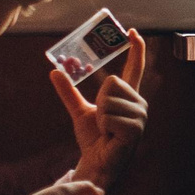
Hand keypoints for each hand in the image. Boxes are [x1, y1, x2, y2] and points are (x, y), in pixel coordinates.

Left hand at [53, 28, 148, 193]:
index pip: (134, 68)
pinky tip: (111, 137)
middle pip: (112, 82)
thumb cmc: (93, 138)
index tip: (132, 32)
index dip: (135, 49)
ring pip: (109, 98)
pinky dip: (104, 126)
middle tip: (102, 119)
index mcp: (128, 96)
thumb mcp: (78, 110)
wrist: (95, 162)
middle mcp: (138, 103)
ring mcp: (140, 116)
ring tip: (107, 130)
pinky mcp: (136, 129)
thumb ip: (68, 91)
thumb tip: (54, 71)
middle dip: (99, 100)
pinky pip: (109, 115)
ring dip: (101, 115)